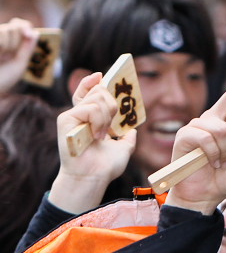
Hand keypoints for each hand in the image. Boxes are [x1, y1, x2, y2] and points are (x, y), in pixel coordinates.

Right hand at [0, 18, 37, 93]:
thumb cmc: (2, 79)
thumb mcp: (19, 65)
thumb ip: (27, 48)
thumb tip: (36, 32)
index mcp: (11, 44)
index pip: (20, 25)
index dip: (25, 26)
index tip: (29, 35)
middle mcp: (1, 38)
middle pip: (15, 26)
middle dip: (18, 40)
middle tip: (10, 54)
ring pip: (7, 29)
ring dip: (9, 44)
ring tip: (1, 57)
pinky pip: (0, 33)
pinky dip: (3, 43)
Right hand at [49, 73, 137, 213]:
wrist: (93, 177)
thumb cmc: (105, 166)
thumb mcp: (123, 148)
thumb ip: (127, 137)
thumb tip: (132, 130)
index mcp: (89, 119)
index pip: (89, 92)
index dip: (94, 82)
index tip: (102, 75)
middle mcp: (79, 115)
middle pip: (99, 92)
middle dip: (112, 105)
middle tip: (111, 126)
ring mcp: (72, 115)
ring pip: (98, 99)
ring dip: (107, 117)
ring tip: (102, 135)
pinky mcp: (66, 119)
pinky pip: (90, 107)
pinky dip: (98, 121)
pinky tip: (96, 135)